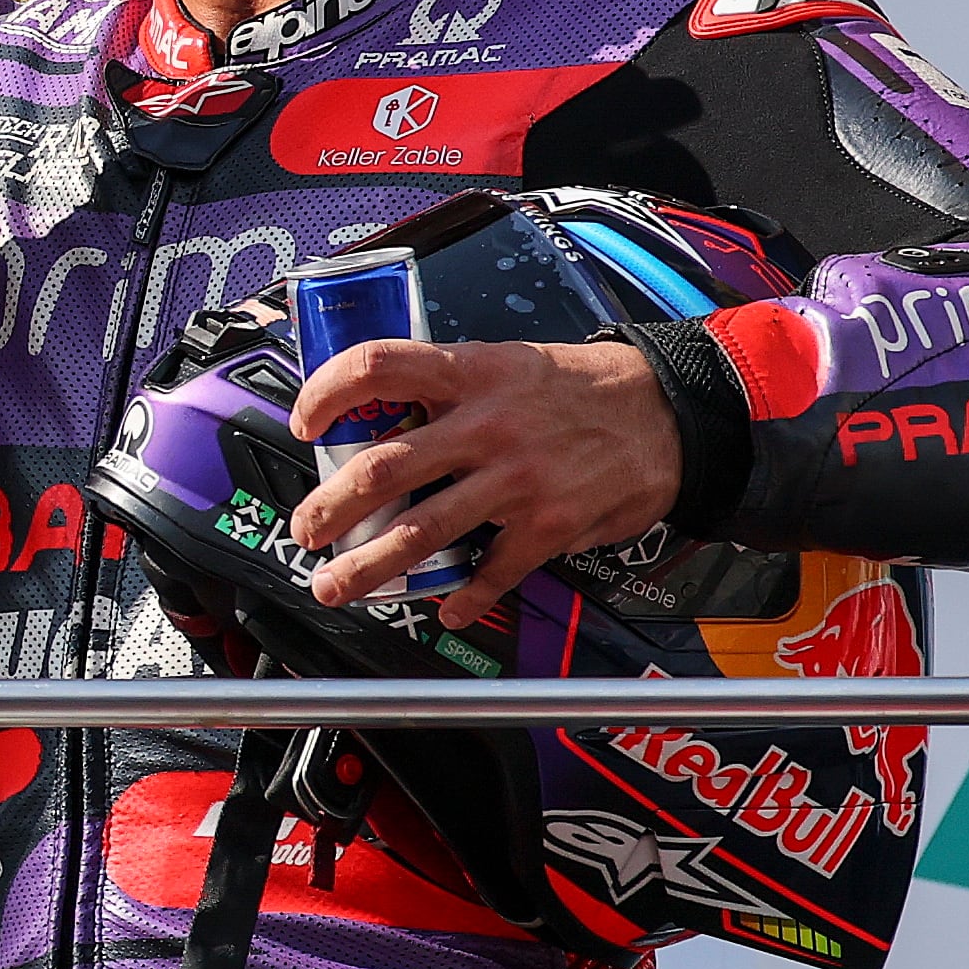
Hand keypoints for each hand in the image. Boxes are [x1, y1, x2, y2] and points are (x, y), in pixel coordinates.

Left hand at [284, 338, 682, 627]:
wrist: (665, 412)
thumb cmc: (580, 386)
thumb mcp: (509, 361)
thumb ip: (451, 389)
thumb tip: (386, 420)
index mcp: (472, 372)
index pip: (379, 365)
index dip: (328, 392)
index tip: (304, 423)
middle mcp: (487, 424)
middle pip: (385, 466)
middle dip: (332, 507)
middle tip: (306, 529)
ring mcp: (516, 479)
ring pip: (422, 531)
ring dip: (368, 566)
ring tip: (335, 584)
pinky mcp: (547, 524)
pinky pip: (490, 571)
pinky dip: (462, 596)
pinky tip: (444, 606)